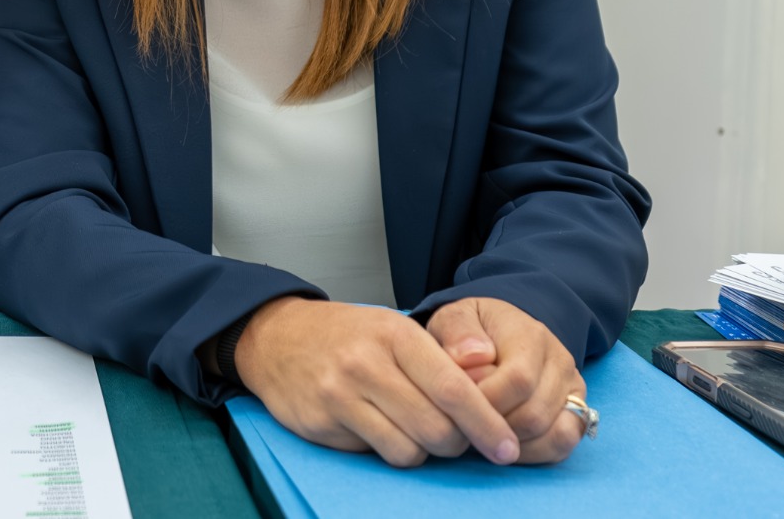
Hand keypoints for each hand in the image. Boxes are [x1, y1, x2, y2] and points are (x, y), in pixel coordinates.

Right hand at [234, 297, 520, 467]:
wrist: (276, 337)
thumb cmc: (347, 335)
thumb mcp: (393, 328)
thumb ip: (437, 361)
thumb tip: (489, 400)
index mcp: (393, 335)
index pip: (453, 389)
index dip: (487, 424)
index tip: (507, 446)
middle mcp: (365, 364)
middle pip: (436, 428)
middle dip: (457, 443)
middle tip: (455, 438)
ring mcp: (339, 395)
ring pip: (407, 450)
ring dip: (421, 450)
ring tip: (413, 430)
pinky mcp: (321, 423)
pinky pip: (374, 453)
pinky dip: (386, 448)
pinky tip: (378, 427)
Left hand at [426, 297, 586, 463]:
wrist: (495, 333)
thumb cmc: (470, 331)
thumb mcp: (453, 318)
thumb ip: (456, 332)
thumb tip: (470, 357)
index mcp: (531, 335)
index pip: (518, 380)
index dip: (485, 402)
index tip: (456, 404)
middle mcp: (560, 361)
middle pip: (534, 415)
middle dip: (494, 427)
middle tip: (465, 422)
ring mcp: (572, 388)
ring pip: (551, 434)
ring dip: (511, 441)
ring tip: (481, 429)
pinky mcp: (577, 411)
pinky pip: (563, 444)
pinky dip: (533, 452)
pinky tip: (504, 441)